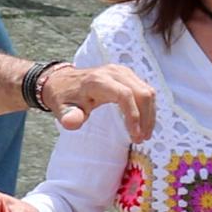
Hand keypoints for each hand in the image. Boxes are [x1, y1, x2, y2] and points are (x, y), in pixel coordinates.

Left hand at [33, 62, 155, 141]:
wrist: (62, 81)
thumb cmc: (65, 98)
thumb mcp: (61, 109)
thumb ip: (68, 117)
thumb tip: (72, 123)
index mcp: (98, 81)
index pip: (124, 95)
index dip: (133, 116)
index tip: (135, 136)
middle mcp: (113, 72)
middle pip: (141, 93)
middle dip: (145, 118)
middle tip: (141, 139)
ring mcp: (122, 72)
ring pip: (147, 91)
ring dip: (149, 115)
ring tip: (144, 135)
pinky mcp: (128, 75)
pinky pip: (144, 90)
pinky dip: (147, 108)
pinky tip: (143, 123)